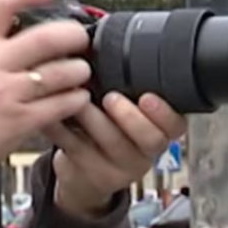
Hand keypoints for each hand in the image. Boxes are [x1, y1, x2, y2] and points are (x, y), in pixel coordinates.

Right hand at [0, 0, 93, 185]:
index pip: (0, 4)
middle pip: (47, 37)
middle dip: (73, 35)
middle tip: (78, 39)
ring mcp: (8, 94)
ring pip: (63, 71)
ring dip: (79, 69)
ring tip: (79, 72)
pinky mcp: (21, 122)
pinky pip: (63, 104)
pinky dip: (76, 99)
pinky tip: (74, 98)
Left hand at [42, 92, 186, 218]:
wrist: (83, 176)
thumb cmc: (106, 133)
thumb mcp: (124, 114)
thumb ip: (126, 90)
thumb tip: (101, 50)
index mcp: (158, 131)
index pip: (175, 124)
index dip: (164, 112)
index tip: (147, 97)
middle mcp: (143, 152)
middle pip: (149, 139)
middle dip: (130, 116)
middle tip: (111, 97)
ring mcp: (117, 166)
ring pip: (111, 143)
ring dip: (92, 118)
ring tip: (78, 100)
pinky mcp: (88, 171)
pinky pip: (75, 147)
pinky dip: (61, 128)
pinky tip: (52, 114)